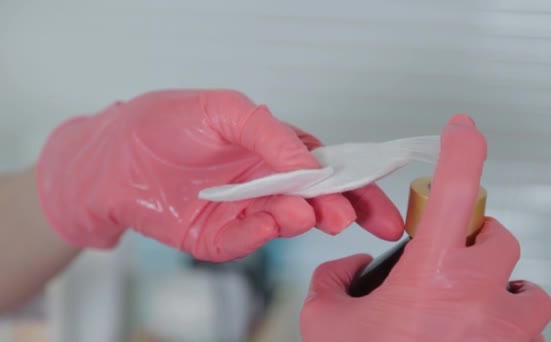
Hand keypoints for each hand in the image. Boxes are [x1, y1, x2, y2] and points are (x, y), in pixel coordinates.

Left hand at [37, 89, 402, 260]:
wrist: (113, 155)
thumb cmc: (166, 123)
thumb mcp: (225, 109)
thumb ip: (271, 133)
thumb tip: (312, 164)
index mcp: (277, 151)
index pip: (328, 168)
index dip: (355, 184)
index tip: (375, 196)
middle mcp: (267, 184)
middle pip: (316, 201)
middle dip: (340, 210)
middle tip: (350, 217)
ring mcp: (244, 212)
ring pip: (283, 222)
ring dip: (300, 219)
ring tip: (307, 213)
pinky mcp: (217, 237)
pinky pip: (243, 240)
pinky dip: (258, 235)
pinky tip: (268, 223)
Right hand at [300, 115, 550, 340]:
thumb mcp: (328, 323)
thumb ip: (334, 281)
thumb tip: (352, 267)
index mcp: (433, 276)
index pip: (455, 189)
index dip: (462, 148)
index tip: (462, 128)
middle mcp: (482, 297)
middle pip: (496, 235)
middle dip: (470, 242)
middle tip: (442, 266)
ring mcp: (512, 330)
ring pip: (523, 282)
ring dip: (495, 284)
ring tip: (463, 309)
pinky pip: (530, 322)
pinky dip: (506, 321)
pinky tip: (473, 338)